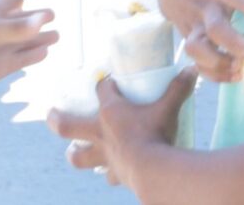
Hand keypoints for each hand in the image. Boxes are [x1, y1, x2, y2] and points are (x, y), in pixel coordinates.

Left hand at [50, 70, 195, 188]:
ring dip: (76, 154)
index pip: (102, 90)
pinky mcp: (116, 173)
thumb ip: (179, 88)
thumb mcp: (169, 108)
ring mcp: (105, 156)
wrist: (153, 171)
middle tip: (52, 114)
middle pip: (68, 126)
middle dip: (58, 119)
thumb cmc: (155, 134)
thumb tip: (192, 69)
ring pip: (81, 157)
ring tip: (73, 151)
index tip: (109, 79)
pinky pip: (110, 174)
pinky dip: (111, 172)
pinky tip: (114, 171)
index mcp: (111, 113)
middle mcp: (101, 134)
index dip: (104, 83)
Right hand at [154, 0, 243, 84]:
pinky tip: (235, 75)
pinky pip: (197, 62)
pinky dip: (214, 74)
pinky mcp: (189, 41)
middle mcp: (204, 7)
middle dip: (235, 44)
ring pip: (197, 48)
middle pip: (215, 28)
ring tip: (241, 68)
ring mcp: (194, 25)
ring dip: (220, 63)